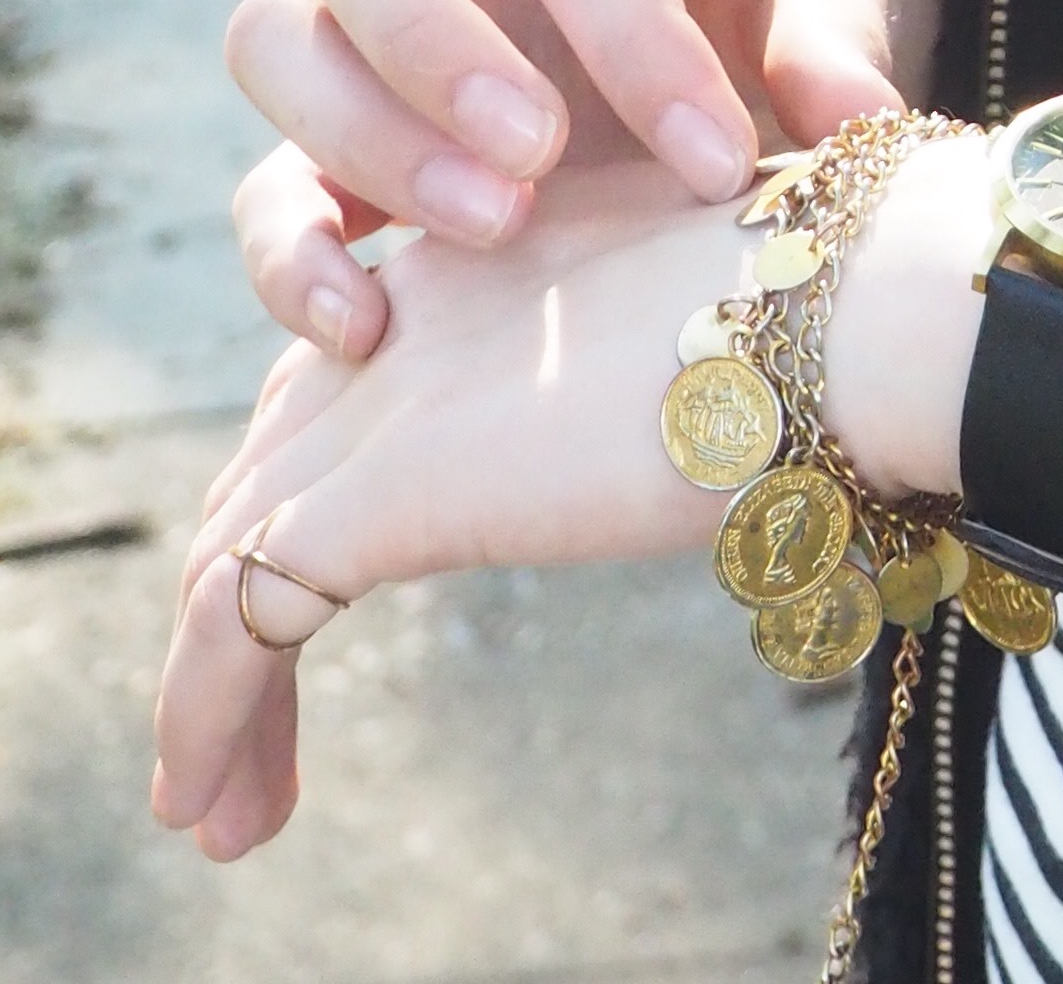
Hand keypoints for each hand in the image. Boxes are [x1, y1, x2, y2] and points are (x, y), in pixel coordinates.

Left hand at [154, 134, 999, 867]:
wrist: (859, 302)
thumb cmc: (859, 312)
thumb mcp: (739, 334)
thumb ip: (680, 374)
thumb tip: (709, 456)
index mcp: (499, 254)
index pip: (351, 373)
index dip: (317, 486)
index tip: (320, 591)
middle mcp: (422, 308)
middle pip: (271, 462)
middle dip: (240, 593)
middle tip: (241, 734)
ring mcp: (391, 393)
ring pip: (232, 550)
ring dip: (210, 687)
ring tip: (214, 808)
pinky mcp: (384, 486)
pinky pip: (236, 616)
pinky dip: (203, 711)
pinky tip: (209, 801)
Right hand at [222, 0, 920, 358]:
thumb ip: (835, 53)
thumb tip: (863, 142)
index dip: (633, 34)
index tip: (715, 161)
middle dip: (429, 43)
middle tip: (539, 164)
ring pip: (276, 29)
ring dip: (366, 143)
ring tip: (496, 230)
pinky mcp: (347, 113)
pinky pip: (266, 171)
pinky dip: (296, 251)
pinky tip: (371, 325)